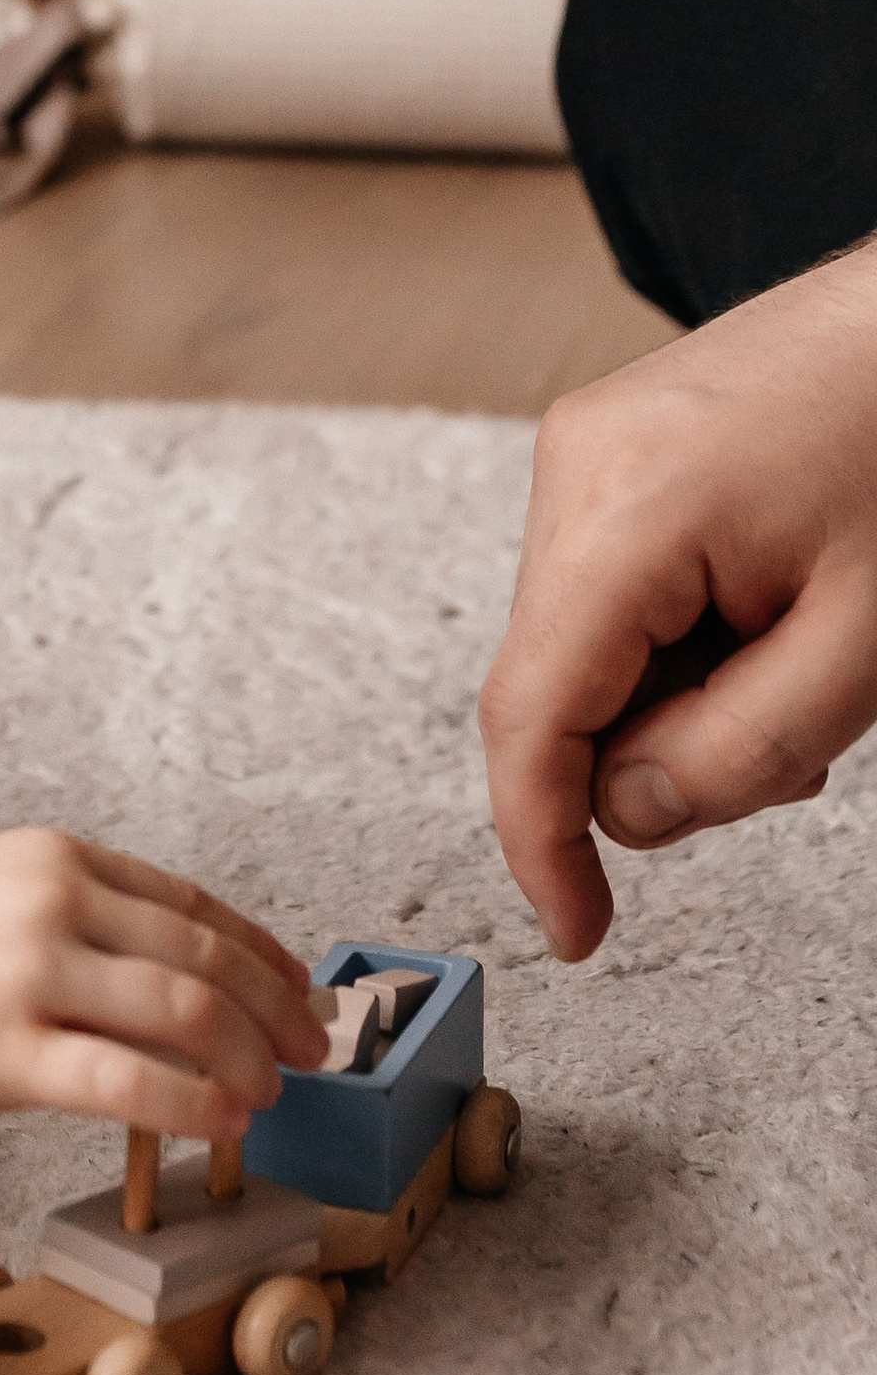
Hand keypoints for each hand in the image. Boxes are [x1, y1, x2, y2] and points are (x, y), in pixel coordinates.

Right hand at [0, 819, 317, 1134]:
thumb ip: (70, 923)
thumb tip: (162, 980)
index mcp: (53, 859)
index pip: (196, 905)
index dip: (265, 958)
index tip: (298, 999)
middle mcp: (52, 900)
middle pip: (206, 956)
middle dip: (274, 1011)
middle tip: (307, 1055)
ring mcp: (29, 971)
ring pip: (185, 1012)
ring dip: (244, 1059)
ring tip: (266, 1096)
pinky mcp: (3, 1046)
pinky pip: (127, 1080)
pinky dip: (192, 1104)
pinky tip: (220, 1124)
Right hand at [480, 245, 876, 957]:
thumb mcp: (863, 641)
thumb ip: (739, 750)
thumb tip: (628, 814)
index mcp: (623, 508)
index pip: (530, 718)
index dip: (541, 844)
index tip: (576, 931)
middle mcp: (577, 465)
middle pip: (561, 684)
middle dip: (660, 747)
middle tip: (796, 737)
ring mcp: (589, 446)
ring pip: (591, 644)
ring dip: (683, 690)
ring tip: (807, 651)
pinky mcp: (616, 444)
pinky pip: (616, 587)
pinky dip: (686, 637)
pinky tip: (774, 612)